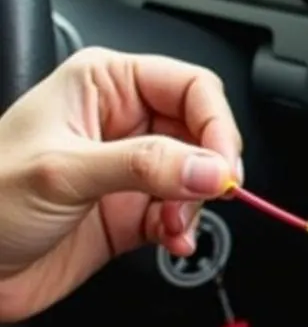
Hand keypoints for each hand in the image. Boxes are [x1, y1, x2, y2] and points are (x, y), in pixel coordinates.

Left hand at [0, 47, 242, 320]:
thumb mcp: (65, 172)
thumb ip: (146, 167)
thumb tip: (212, 169)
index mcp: (105, 86)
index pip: (192, 88)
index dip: (216, 124)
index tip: (223, 166)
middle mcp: (123, 122)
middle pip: (203, 133)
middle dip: (210, 169)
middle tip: (209, 195)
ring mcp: (130, 170)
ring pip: (198, 178)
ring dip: (197, 205)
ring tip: (174, 225)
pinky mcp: (132, 211)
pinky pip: (181, 214)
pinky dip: (186, 230)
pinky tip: (172, 241)